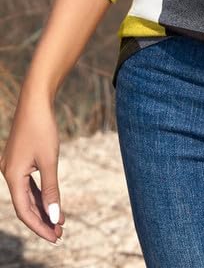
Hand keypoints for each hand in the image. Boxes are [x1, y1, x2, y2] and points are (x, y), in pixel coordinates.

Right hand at [0, 86, 64, 242]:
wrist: (35, 100)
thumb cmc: (42, 128)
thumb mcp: (49, 160)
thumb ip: (52, 189)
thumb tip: (55, 216)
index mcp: (12, 176)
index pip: (24, 210)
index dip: (39, 226)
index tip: (55, 237)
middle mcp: (9, 173)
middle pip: (25, 205)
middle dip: (42, 220)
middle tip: (60, 234)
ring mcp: (14, 167)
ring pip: (27, 195)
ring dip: (43, 208)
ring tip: (59, 222)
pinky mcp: (21, 160)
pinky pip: (29, 184)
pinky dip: (41, 194)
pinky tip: (52, 202)